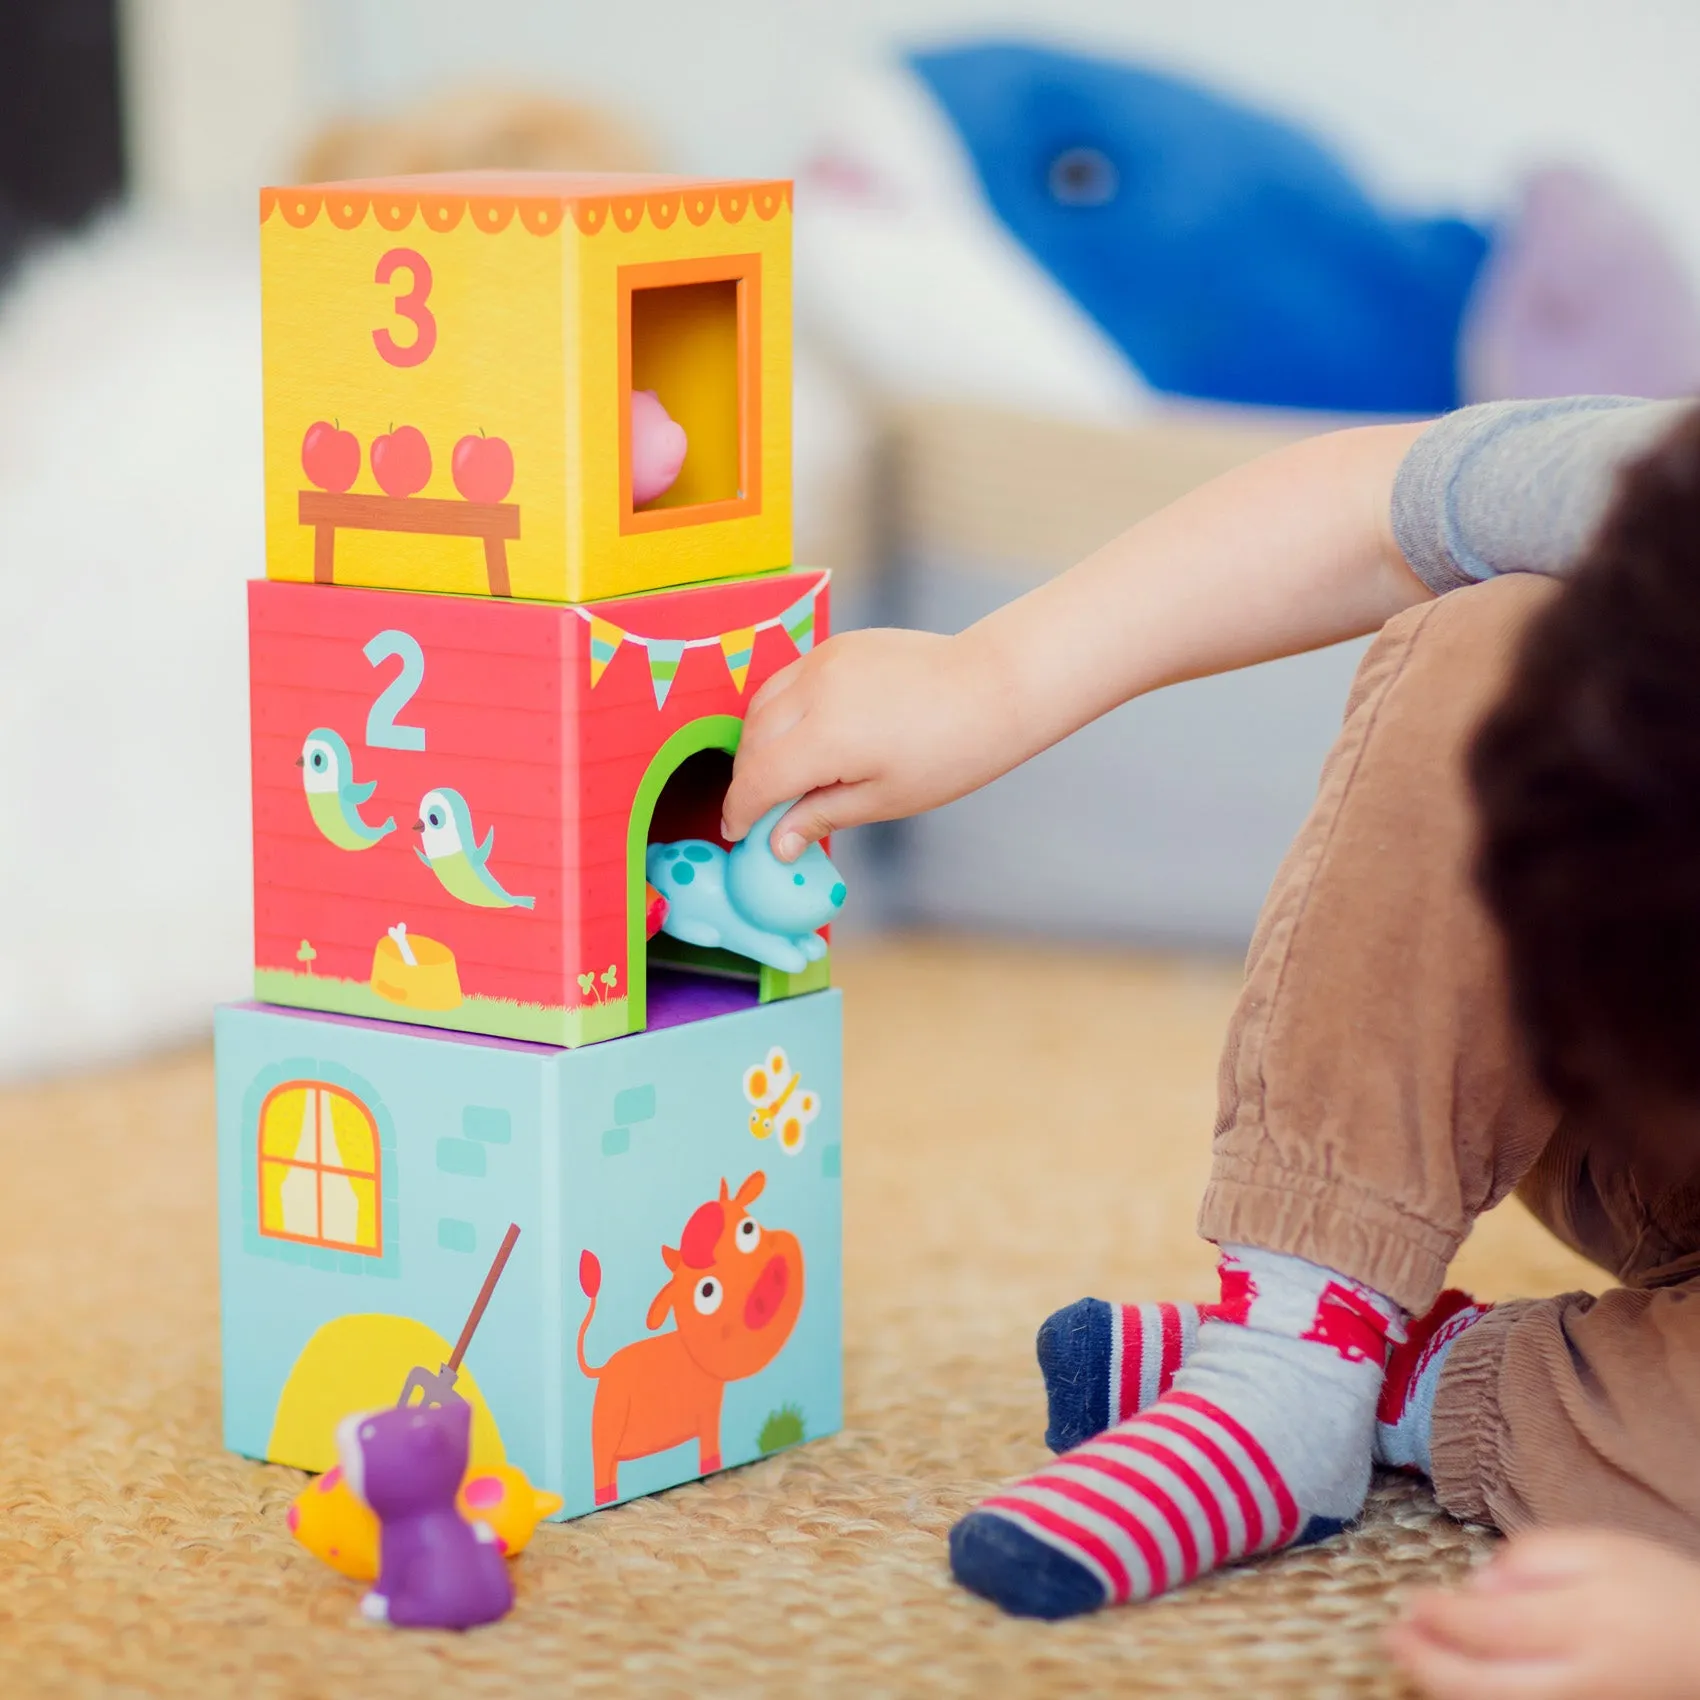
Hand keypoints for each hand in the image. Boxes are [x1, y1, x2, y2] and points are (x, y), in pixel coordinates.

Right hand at [721, 626, 1015, 857]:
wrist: (992, 687)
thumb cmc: (950, 752)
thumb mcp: (883, 800)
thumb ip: (819, 817)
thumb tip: (775, 845)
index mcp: (826, 738)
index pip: (756, 780)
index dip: (740, 812)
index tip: (739, 834)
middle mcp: (815, 691)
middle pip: (751, 741)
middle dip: (747, 780)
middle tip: (762, 813)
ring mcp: (823, 660)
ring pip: (761, 705)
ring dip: (757, 743)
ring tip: (780, 776)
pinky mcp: (836, 645)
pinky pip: (787, 680)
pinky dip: (780, 711)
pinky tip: (802, 737)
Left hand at [1387, 1529, 1699, 1699]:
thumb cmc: (1660, 1592)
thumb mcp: (1601, 1549)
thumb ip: (1533, 1558)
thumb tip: (1478, 1585)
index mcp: (1586, 1624)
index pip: (1496, 1626)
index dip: (1444, 1617)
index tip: (1410, 1601)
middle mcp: (1584, 1682)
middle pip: (1489, 1686)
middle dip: (1429, 1664)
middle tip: (1390, 1638)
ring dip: (1446, 1689)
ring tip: (1411, 1657)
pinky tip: (1456, 1682)